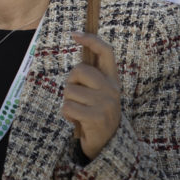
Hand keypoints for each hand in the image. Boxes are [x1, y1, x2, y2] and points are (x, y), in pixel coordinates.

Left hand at [62, 32, 120, 160]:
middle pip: (79, 70)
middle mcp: (112, 89)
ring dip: (68, 102)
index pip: (106, 52)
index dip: (91, 40)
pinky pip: (68, 107)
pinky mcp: (96, 117)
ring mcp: (106, 103)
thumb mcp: (98, 93)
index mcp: (112, 80)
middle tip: (76, 96)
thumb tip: (78, 53)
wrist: (108, 146)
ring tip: (79, 112)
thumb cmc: (96, 114)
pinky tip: (76, 121)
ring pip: (70, 90)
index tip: (75, 34)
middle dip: (71, 82)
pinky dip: (67, 115)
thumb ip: (91, 77)